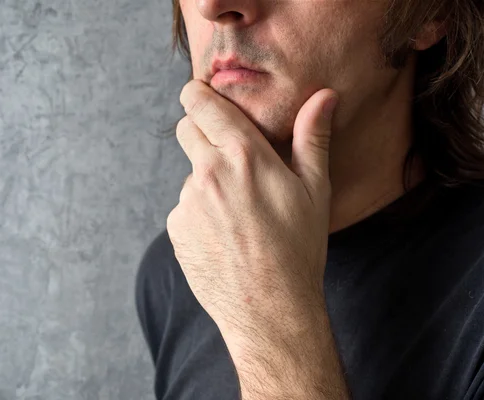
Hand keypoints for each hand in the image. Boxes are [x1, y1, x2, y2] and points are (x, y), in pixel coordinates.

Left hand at [166, 79, 338, 353]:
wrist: (270, 308)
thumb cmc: (298, 248)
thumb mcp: (314, 190)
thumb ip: (312, 137)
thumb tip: (324, 96)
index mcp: (243, 155)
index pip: (200, 103)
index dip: (197, 95)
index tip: (201, 97)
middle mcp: (208, 173)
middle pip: (186, 130)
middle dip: (201, 133)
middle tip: (229, 158)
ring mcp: (187, 203)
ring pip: (189, 174)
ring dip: (206, 182)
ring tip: (238, 214)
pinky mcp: (176, 229)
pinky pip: (184, 208)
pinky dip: (199, 214)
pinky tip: (224, 236)